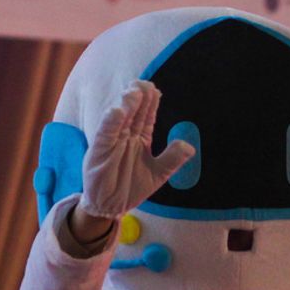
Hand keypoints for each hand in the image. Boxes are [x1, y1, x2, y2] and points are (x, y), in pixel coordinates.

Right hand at [79, 80, 195, 218]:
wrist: (111, 206)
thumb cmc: (132, 187)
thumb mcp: (158, 174)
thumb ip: (172, 159)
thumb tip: (190, 146)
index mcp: (141, 139)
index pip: (147, 117)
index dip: (152, 104)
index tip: (156, 90)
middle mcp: (126, 136)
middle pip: (134, 113)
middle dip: (139, 98)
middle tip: (144, 83)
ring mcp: (112, 142)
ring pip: (120, 120)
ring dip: (126, 106)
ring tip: (133, 92)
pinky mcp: (99, 151)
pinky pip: (105, 134)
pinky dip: (110, 123)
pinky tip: (117, 111)